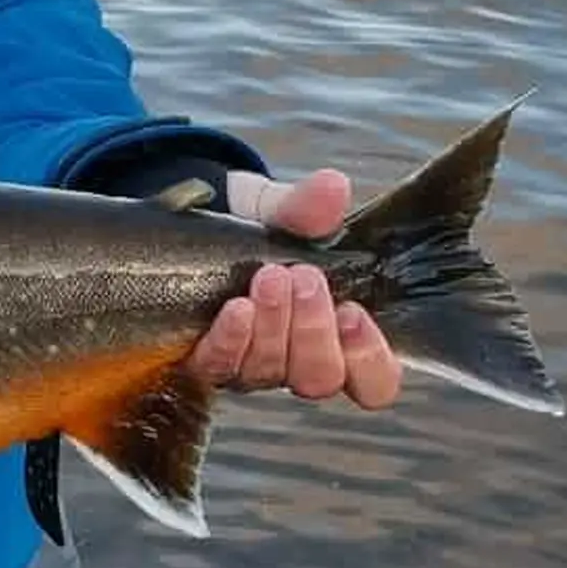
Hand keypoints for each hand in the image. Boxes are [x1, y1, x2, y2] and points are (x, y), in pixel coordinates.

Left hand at [184, 168, 402, 409]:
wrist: (193, 225)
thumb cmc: (251, 229)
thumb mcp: (280, 211)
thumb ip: (308, 207)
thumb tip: (333, 187)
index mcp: (333, 334)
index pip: (373, 381)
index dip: (370, 359)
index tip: (355, 312)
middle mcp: (294, 360)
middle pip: (320, 378)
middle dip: (315, 329)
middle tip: (306, 277)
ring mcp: (248, 365)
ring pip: (272, 372)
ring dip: (275, 325)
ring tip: (270, 276)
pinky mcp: (204, 359)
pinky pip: (220, 364)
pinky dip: (232, 336)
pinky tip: (237, 306)